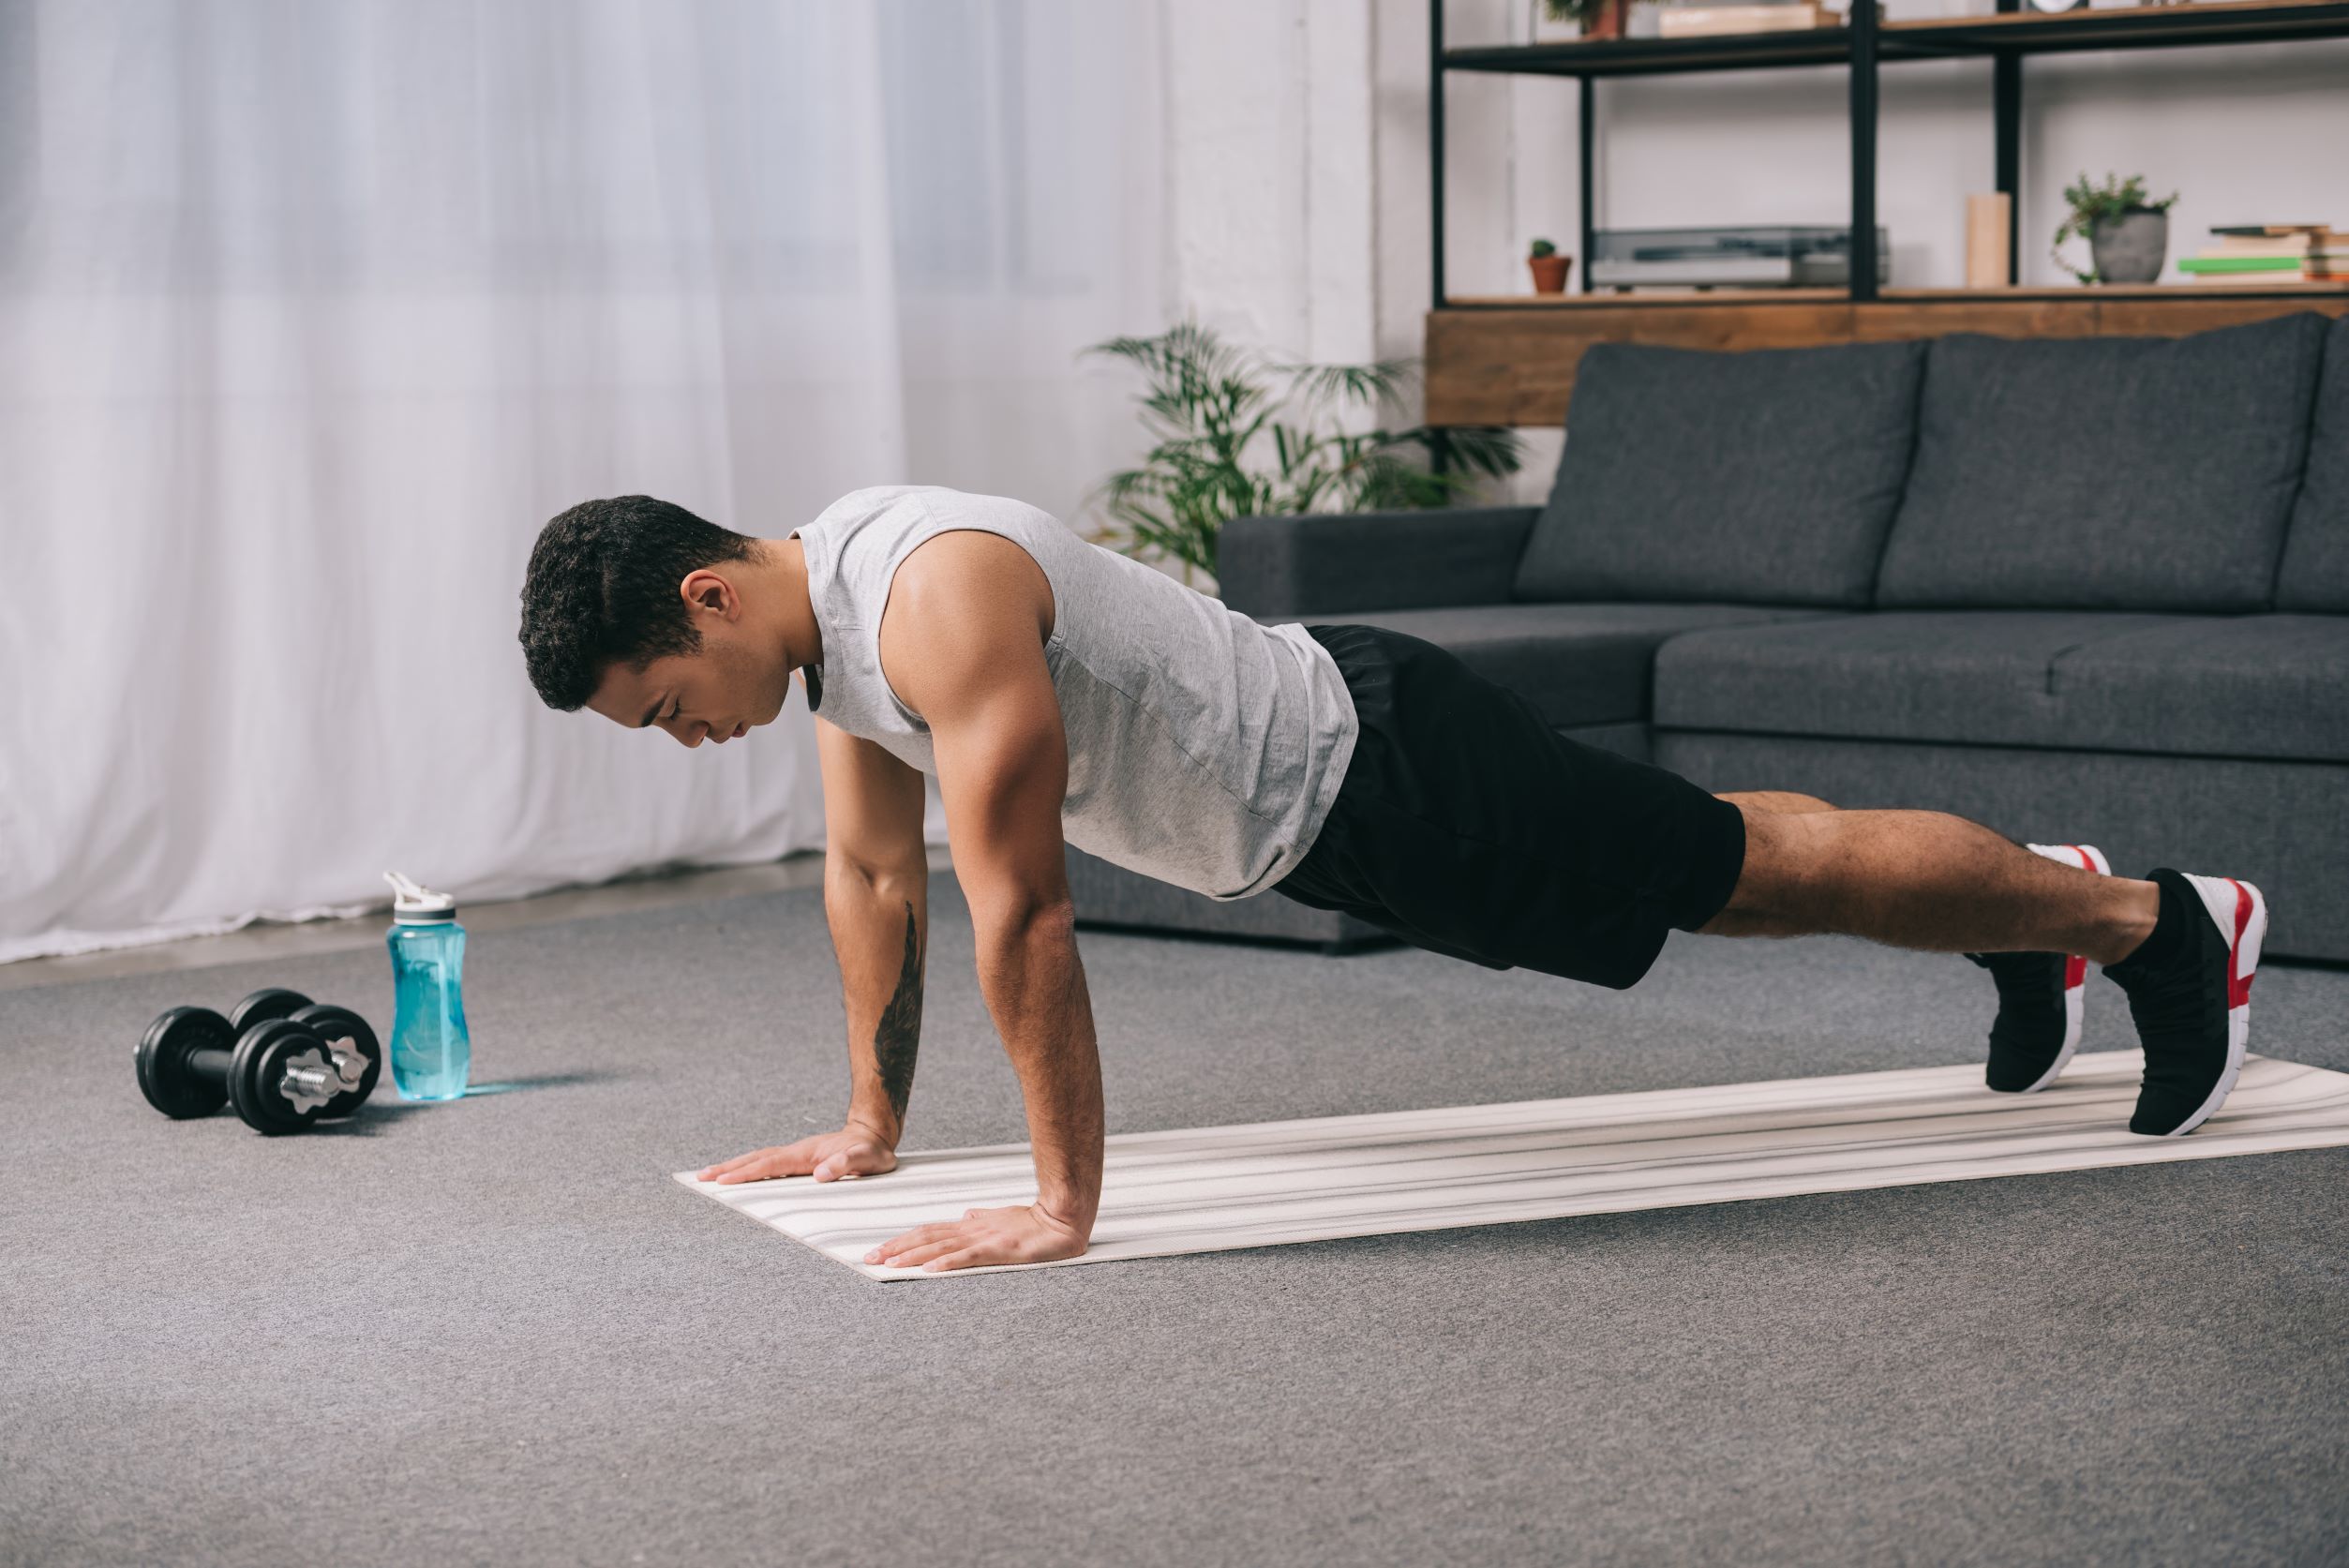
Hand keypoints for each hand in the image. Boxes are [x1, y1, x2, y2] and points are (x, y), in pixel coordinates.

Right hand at [697, 1123, 897, 1184]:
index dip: (747, 1173)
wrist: (875, 1135)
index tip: (723, 1180)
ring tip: (709, 1176)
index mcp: (807, 1154)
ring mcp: (796, 1156)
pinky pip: (769, 1165)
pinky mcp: (799, 1161)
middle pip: (757, 1159)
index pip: (771, 1164)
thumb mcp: (868, 1158)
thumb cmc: (873, 1151)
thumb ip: (847, 1164)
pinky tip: (739, 1177)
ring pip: (760, 1160)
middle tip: (701, 1177)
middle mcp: (797, 1153)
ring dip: (735, 1168)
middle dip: (729, 1168)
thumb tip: (820, 1174)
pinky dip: (750, 1169)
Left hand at [864, 1202, 1090, 1272]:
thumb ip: (982, 1218)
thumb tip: (965, 1215)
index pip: (929, 1232)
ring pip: (941, 1247)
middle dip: (896, 1248)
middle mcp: (971, 1230)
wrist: (1062, 1218)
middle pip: (927, 1238)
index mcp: (970, 1226)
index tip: (880, 1250)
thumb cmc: (1034, 1221)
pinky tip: (930, 1270)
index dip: (903, 1240)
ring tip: (890, 1263)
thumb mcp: (1002, 1219)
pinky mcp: (1000, 1249)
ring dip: (913, 1256)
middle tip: (870, 1258)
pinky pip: (969, 1257)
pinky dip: (948, 1263)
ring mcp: (985, 1239)